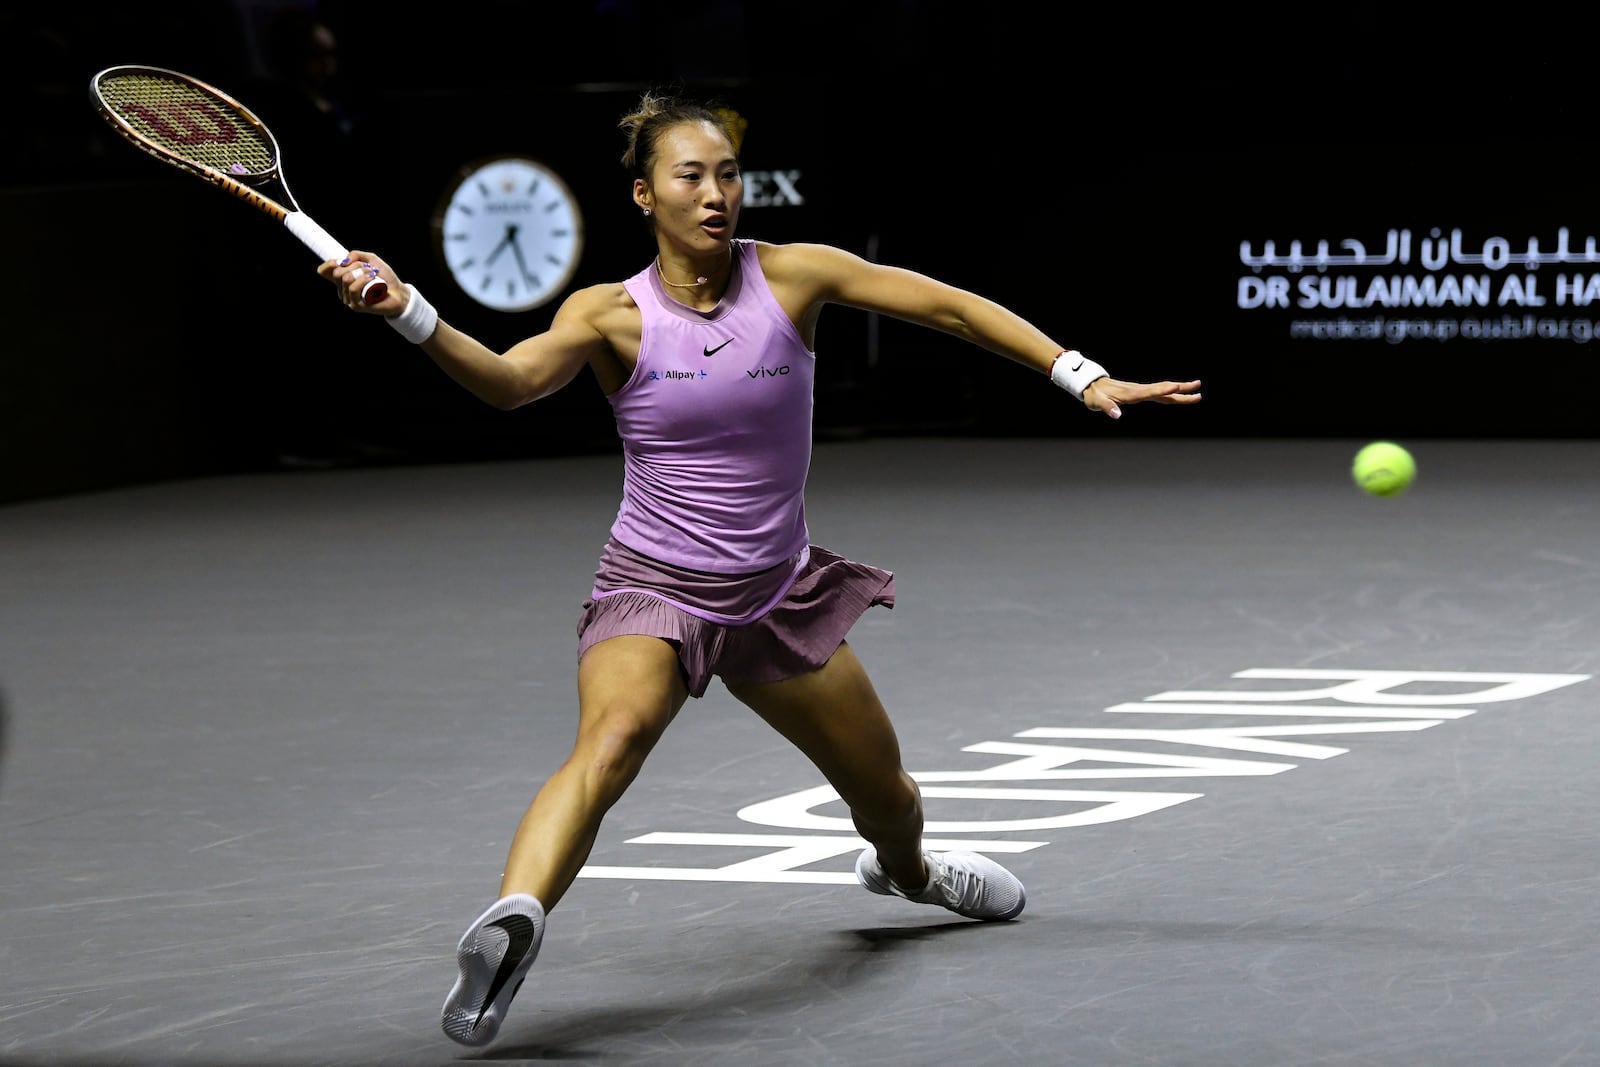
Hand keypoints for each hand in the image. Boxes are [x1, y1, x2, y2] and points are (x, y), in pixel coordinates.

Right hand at [317, 250, 405, 315]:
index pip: (324, 272)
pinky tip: (372, 278)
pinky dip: (362, 280)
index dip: (328, 264)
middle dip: (353, 265)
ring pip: (345, 279)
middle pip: (337, 273)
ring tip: (372, 273)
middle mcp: (342, 289)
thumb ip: (356, 255)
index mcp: (342, 279)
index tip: (338, 261)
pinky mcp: (356, 305)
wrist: (399, 292)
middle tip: (367, 267)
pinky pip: (353, 288)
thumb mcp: (371, 260)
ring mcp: (348, 298)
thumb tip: (344, 260)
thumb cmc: (385, 277)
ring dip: (360, 271)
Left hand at [1082, 377, 1201, 419]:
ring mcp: (1140, 390)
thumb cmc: (1093, 395)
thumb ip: (1107, 408)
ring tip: (1196, 390)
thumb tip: (1116, 415)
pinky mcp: (1139, 392)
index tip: (1177, 385)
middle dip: (1182, 390)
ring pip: (1164, 390)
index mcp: (1131, 393)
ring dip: (1180, 390)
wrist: (1090, 385)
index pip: (1150, 391)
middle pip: (1164, 389)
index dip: (1163, 389)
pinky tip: (1177, 393)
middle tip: (1199, 389)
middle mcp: (1139, 390)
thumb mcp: (1096, 402)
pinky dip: (1170, 392)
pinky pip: (1159, 392)